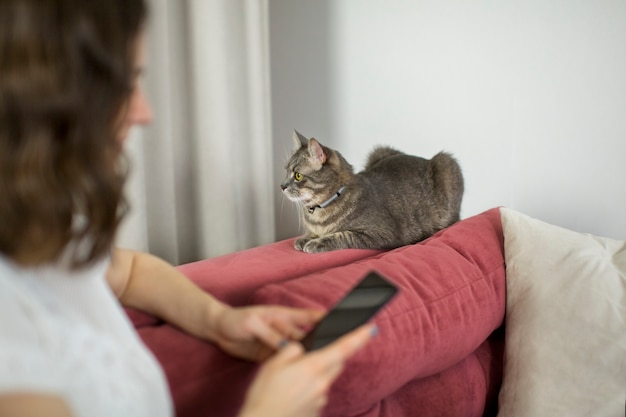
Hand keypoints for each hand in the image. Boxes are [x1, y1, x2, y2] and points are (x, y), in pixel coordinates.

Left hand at [211, 305, 323, 361]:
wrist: (217, 330)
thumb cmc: (234, 319)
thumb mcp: (252, 323)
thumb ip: (269, 334)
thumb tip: (286, 345)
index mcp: (282, 315)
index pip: (307, 316)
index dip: (322, 319)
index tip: (338, 322)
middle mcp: (283, 329)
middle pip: (305, 336)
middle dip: (316, 343)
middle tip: (326, 351)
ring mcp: (277, 342)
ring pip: (296, 350)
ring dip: (303, 356)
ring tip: (314, 363)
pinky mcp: (270, 355)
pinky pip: (284, 360)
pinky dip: (290, 365)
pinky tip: (296, 371)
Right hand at [238, 324, 376, 416]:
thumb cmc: (264, 394)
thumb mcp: (274, 364)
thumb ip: (292, 350)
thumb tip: (301, 349)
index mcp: (313, 367)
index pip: (343, 348)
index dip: (359, 337)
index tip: (372, 329)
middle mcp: (322, 384)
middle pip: (336, 364)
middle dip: (329, 357)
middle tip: (309, 358)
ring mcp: (320, 400)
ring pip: (324, 380)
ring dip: (315, 376)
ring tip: (289, 383)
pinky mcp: (316, 412)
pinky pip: (317, 396)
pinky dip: (308, 392)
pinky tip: (291, 396)